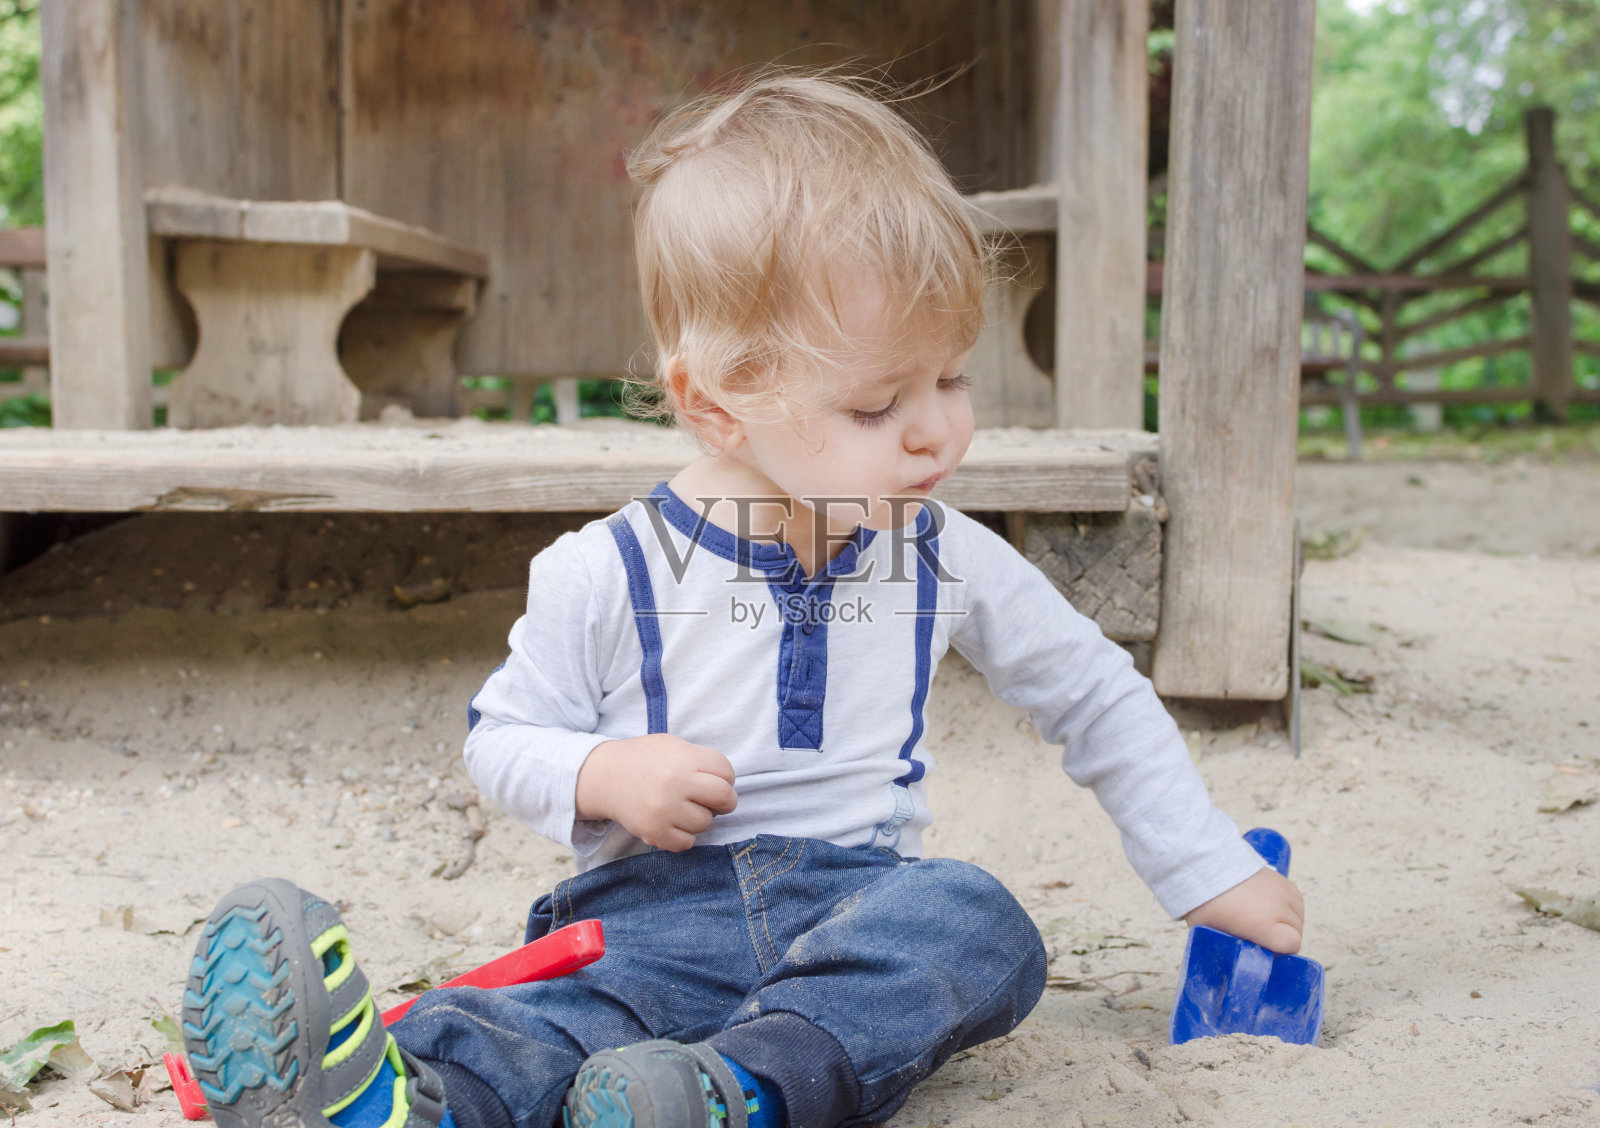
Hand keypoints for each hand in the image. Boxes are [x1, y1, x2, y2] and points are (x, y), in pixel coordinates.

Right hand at [574, 734, 737, 851]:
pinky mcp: (654, 832)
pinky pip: (687, 842)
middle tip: (711, 800)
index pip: (726, 772)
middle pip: (725, 798)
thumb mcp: (674, 746)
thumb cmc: (646, 760)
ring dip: (700, 817)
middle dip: (724, 801)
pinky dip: (684, 835)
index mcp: (684, 759)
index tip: (714, 780)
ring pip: (706, 823)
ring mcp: (664, 810)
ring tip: (683, 807)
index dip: (725, 778)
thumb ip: (702, 761)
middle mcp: (676, 783)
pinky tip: (673, 822)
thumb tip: (728, 785)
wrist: (605, 777)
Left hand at [1183, 867, 1304, 953]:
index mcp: (1263, 925)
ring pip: (1298, 916)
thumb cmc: (1204, 902)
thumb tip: (1240, 955)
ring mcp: (1282, 891)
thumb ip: (1233, 944)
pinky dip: (1289, 906)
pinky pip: (1296, 900)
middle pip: (1297, 931)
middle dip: (1283, 937)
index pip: (1292, 945)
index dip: (1281, 950)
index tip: (1267, 948)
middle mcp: (1278, 908)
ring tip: (1267, 919)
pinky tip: (1274, 907)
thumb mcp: (1214, 933)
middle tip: (1262, 935)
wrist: (1204, 865)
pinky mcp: (1282, 879)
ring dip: (1288, 921)